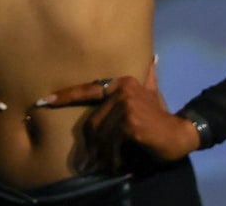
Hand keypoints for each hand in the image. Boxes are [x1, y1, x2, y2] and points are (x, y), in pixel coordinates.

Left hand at [36, 65, 198, 169]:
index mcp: (122, 82)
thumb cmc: (161, 117)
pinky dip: (113, 158)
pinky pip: (112, 143)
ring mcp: (127, 106)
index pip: (88, 89)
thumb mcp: (151, 95)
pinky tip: (118, 166)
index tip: (43, 101)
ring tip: (101, 168)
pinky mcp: (131, 124)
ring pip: (102, 135)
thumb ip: (146, 78)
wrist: (183, 133)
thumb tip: (153, 58)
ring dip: (102, 155)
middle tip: (86, 163)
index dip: (65, 96)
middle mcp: (123, 90)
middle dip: (90, 145)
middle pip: (93, 121)